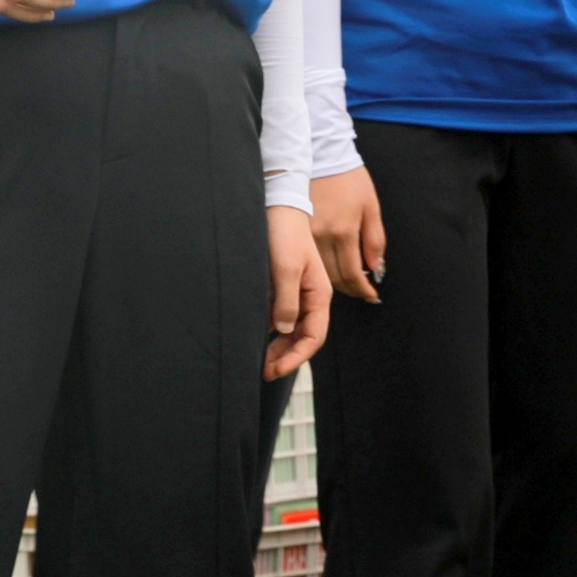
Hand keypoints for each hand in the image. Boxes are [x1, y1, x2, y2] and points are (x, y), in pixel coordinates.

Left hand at [265, 205, 329, 379]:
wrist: (277, 206)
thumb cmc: (284, 233)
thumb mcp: (284, 268)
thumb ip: (286, 301)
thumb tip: (282, 330)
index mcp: (319, 295)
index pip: (314, 336)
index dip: (297, 356)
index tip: (276, 369)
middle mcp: (311, 298)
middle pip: (303, 337)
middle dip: (286, 356)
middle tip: (264, 371)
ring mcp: (297, 293)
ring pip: (291, 329)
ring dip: (278, 347)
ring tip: (259, 360)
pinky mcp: (283, 287)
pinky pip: (280, 316)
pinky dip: (270, 331)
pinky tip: (256, 336)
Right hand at [309, 167, 384, 304]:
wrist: (321, 154)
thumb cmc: (349, 179)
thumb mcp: (370, 207)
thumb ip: (374, 241)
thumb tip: (375, 269)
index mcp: (343, 230)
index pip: (352, 274)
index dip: (363, 290)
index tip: (371, 296)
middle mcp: (322, 236)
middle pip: (334, 278)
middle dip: (351, 290)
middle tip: (362, 293)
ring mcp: (305, 234)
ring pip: (318, 272)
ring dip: (335, 283)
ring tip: (349, 284)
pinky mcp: (295, 229)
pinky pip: (308, 258)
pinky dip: (320, 269)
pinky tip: (329, 268)